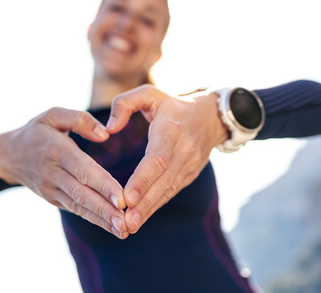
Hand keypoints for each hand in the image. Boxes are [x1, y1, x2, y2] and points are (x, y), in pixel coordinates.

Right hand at [0, 107, 128, 238]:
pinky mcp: (53, 199)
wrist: (8, 155)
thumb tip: (105, 134)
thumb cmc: (37, 131)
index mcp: (56, 149)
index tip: (121, 198)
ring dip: (101, 220)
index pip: (82, 169)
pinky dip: (93, 219)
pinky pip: (75, 209)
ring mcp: (51, 189)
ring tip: (123, 231)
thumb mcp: (53, 114)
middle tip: (126, 223)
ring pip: (79, 206)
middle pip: (81, 193)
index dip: (102, 185)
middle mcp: (52, 173)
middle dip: (105, 209)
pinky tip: (112, 227)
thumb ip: (80, 120)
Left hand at [106, 85, 228, 233]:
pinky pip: (171, 191)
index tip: (128, 197)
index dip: (143, 179)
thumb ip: (124, 104)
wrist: (211, 117)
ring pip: (168, 190)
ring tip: (131, 225)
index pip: (157, 158)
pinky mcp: (188, 174)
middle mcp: (183, 150)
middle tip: (127, 221)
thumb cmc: (172, 106)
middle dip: (145, 203)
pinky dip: (156, 205)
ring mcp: (188, 165)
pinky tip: (141, 218)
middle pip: (163, 180)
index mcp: (171, 130)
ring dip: (150, 209)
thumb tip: (109, 128)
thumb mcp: (149, 94)